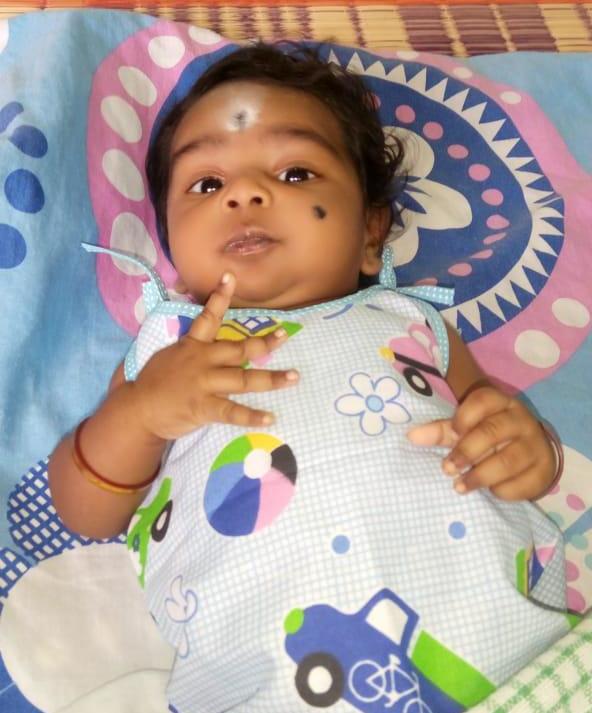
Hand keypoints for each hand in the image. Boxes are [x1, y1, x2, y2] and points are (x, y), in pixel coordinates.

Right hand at [130, 273, 298, 439]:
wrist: (137, 409)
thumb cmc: (154, 382)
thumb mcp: (170, 355)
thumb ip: (190, 346)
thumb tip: (205, 335)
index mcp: (192, 346)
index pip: (208, 317)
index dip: (220, 297)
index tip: (231, 276)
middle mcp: (201, 361)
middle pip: (238, 350)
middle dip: (263, 343)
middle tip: (284, 336)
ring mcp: (204, 384)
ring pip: (244, 380)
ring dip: (272, 379)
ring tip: (294, 377)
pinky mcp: (204, 407)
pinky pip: (233, 412)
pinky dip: (252, 416)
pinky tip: (270, 417)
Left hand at [407, 384, 556, 499]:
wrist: (531, 452)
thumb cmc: (489, 436)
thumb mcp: (467, 428)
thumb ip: (441, 431)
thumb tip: (411, 437)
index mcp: (501, 403)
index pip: (483, 400)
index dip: (464, 416)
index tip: (452, 432)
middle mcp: (521, 421)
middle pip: (493, 432)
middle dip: (466, 451)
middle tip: (447, 468)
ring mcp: (536, 446)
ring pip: (508, 461)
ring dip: (480, 476)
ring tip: (459, 486)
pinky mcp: (544, 472)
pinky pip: (522, 484)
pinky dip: (502, 491)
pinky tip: (489, 492)